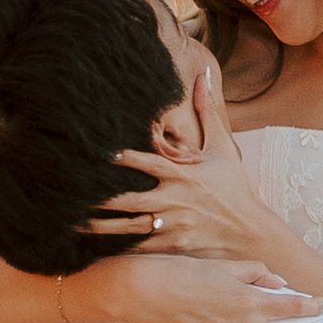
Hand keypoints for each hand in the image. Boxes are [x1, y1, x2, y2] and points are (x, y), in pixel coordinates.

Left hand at [85, 65, 277, 259]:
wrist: (252, 231)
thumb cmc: (235, 187)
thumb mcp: (223, 148)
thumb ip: (208, 112)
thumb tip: (202, 75)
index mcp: (184, 174)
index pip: (147, 163)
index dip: (122, 158)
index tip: (97, 154)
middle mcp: (176, 200)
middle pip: (130, 199)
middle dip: (100, 199)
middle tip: (71, 195)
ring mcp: (174, 225)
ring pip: (130, 227)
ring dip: (101, 226)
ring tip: (72, 223)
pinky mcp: (175, 246)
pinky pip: (142, 247)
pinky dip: (120, 248)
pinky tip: (97, 248)